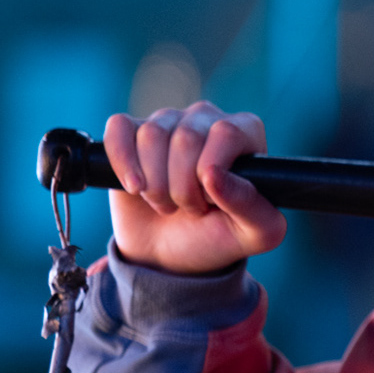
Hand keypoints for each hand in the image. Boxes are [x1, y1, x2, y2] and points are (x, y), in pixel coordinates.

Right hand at [104, 103, 285, 273]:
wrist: (169, 254)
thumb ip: (251, 206)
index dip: (210, 175)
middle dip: (182, 187)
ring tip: (167, 203)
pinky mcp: (130, 131)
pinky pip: (118, 129)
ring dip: (154, 185)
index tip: (210, 202)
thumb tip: (212, 175)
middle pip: (186, 138)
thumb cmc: (217, 237)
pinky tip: (133, 188)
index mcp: (246, 133)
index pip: (226, 133)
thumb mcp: (255, 233)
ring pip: (151, 135)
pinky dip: (122, 163)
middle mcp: (208, 118)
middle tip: (189, 208)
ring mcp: (167, 121)